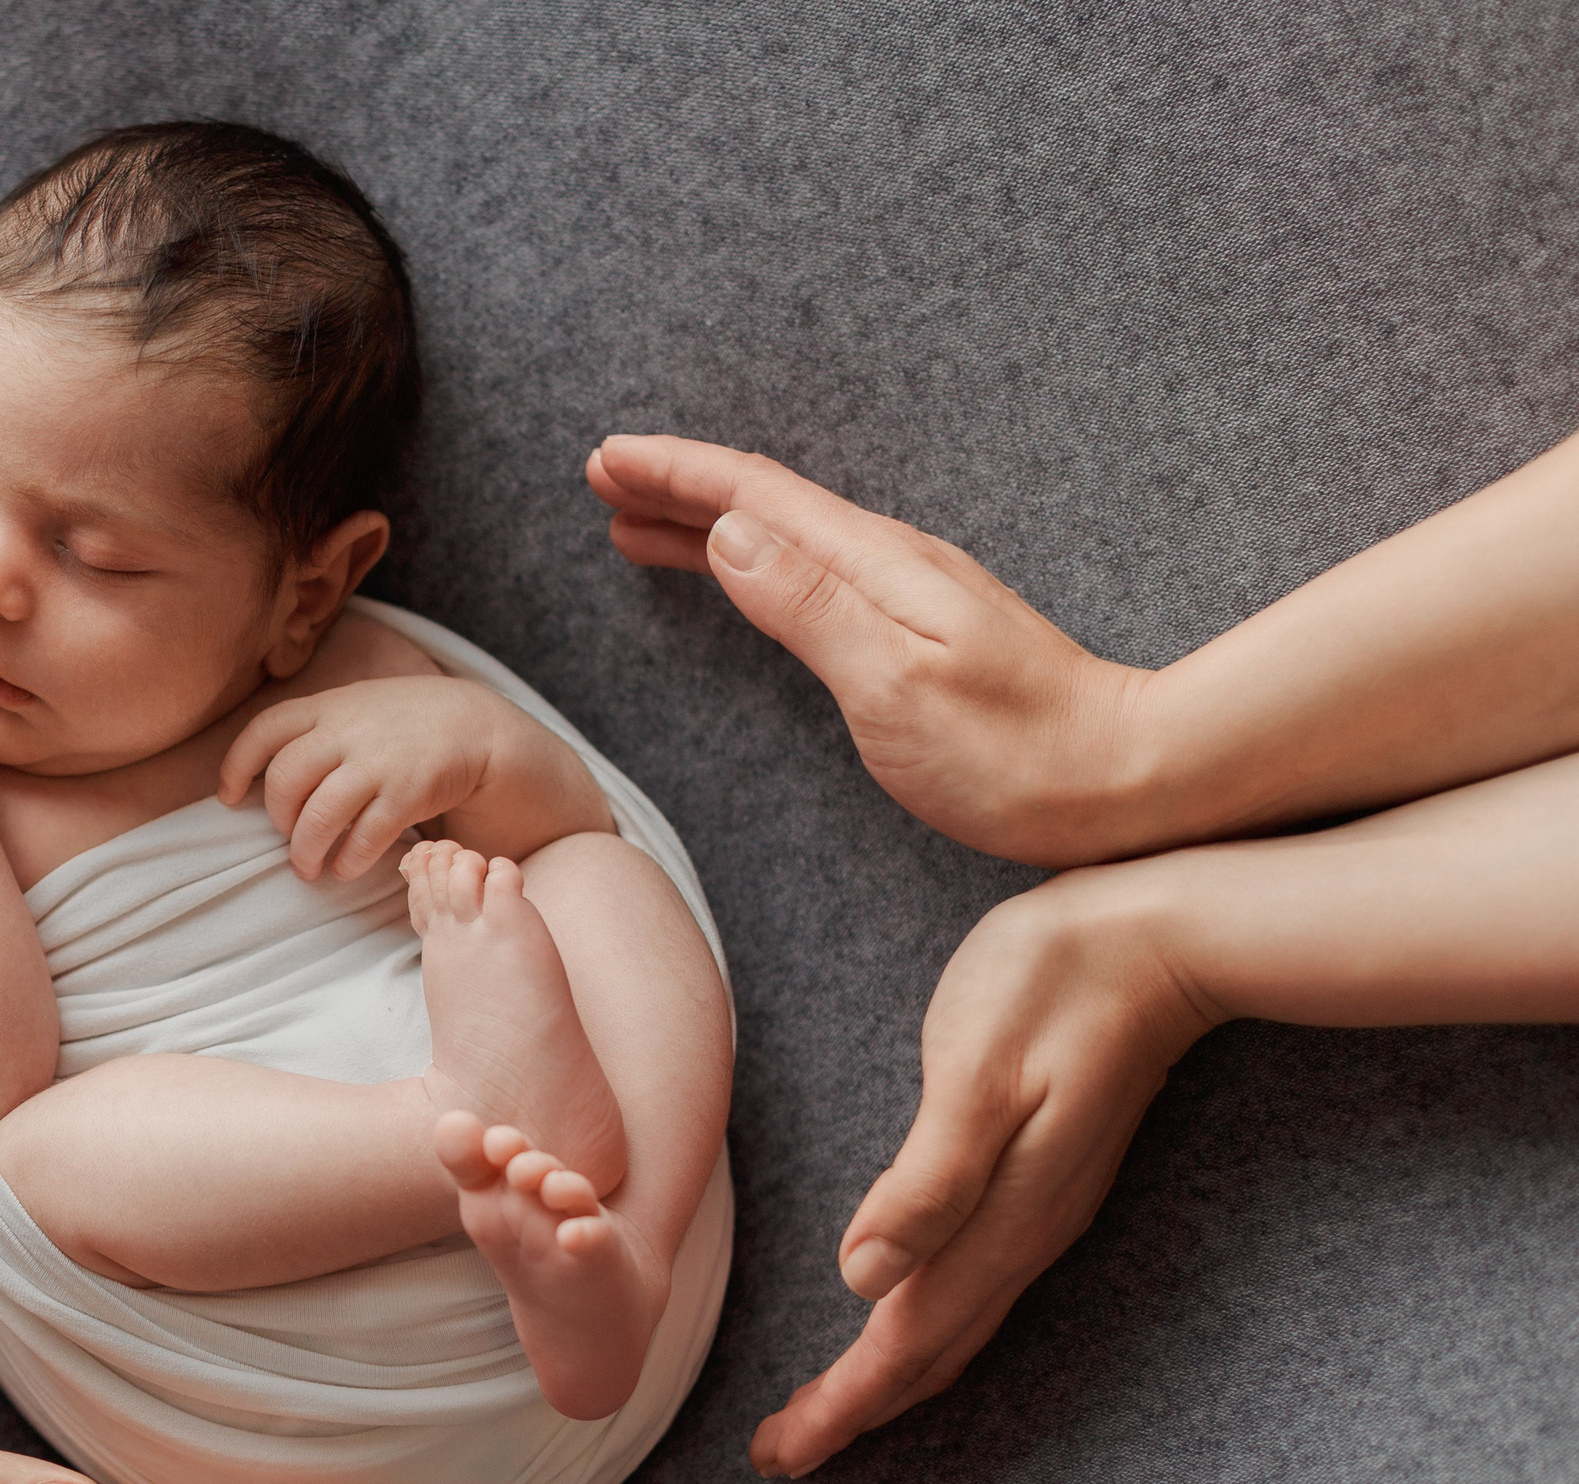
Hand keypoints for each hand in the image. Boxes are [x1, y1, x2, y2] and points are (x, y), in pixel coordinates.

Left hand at [219, 676, 514, 879]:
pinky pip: (364, 838)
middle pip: (285, 780)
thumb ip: (314, 728)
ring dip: (305, 851)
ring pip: (319, 816)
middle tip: (287, 837)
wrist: (475, 725)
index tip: (229, 796)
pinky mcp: (408, 793)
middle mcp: (347, 732)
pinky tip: (346, 868)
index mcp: (328, 707)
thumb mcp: (355, 706)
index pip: (265, 730)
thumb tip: (260, 771)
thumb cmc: (403, 723)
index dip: (237, 766)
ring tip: (309, 867)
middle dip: (277, 818)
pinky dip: (348, 861)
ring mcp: (378, 762)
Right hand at [588, 434, 1157, 868]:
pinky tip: (738, 578)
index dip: (673, 474)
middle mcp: (886, 563)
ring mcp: (901, 596)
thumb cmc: (1012, 753)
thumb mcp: (893, 682)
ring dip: (704, 526)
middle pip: (761, 505)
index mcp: (874, 564)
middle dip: (675, 488)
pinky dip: (749, 565)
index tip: (604, 462)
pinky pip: (806, 575)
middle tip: (601, 479)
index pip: (753, 495)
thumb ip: (807, 605)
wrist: (1122, 780)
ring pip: (780, 538)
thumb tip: (729, 533)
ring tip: (638, 527)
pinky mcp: (911, 633)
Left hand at [748, 866, 1214, 1476]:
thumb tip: (862, 1276)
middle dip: (855, 1411)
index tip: (777, 1458)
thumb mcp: (978, 1073)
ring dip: (892, 1375)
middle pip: (930, 1352)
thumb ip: (927, 1178)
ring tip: (832, 1409)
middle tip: (781, 1456)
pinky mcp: (1046, 1180)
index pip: (906, 1342)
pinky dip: (928, 1323)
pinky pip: (978, 1285)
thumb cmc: (1052, 986)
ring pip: (958, 1324)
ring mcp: (1041, 1211)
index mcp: (997, 1220)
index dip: (840, 1406)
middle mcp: (1024, 1234)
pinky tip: (904, 1312)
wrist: (1162, 936)